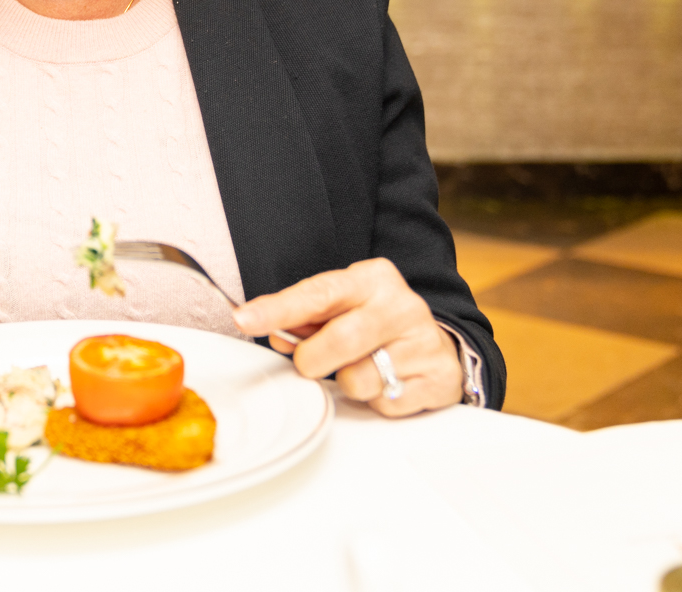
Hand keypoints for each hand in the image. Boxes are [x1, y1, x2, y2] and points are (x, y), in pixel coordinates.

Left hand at [231, 258, 462, 417]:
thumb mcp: (343, 308)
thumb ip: (306, 319)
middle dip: (313, 359)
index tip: (244, 318)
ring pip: (358, 379)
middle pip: (337, 341)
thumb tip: (275, 333)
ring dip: (348, 382)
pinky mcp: (437, 378)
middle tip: (313, 361)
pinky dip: (376, 399)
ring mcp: (423, 342)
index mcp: (373, 278)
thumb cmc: (377, 324)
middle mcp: (402, 305)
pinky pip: (384, 403)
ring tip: (362, 367)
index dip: (277, 309)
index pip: (317, 294)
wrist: (437, 346)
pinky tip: (387, 382)